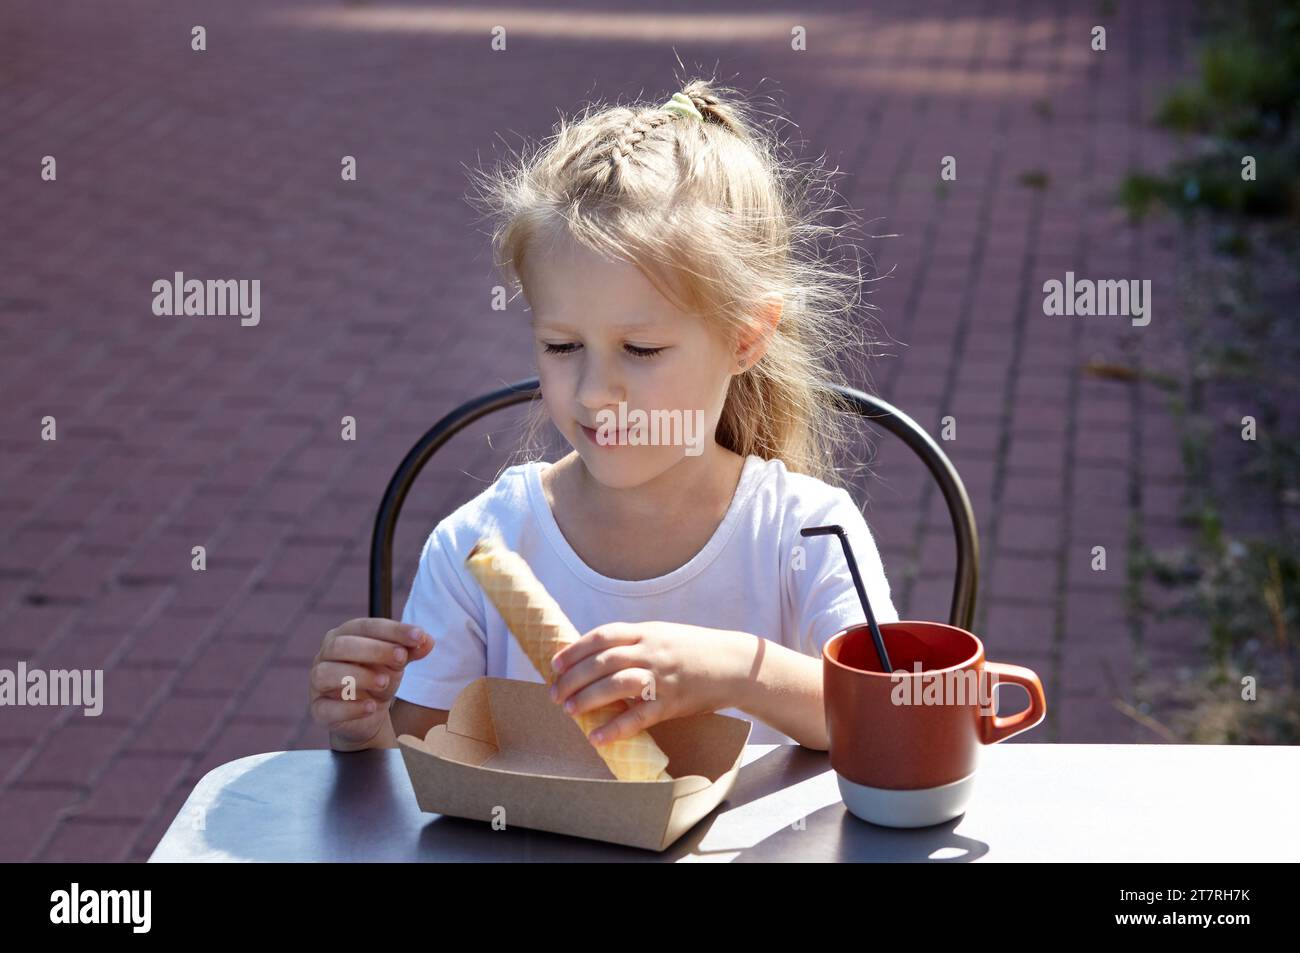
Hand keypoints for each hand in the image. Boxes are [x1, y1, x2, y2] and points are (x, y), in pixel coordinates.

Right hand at [309, 618, 434, 744]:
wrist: (369, 712)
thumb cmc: (380, 676)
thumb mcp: (398, 661)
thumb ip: (411, 649)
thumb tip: (427, 640)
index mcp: (345, 634)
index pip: (366, 626)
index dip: (393, 630)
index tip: (418, 636)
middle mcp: (326, 655)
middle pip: (341, 645)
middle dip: (374, 650)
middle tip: (401, 659)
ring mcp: (318, 683)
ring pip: (326, 673)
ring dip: (359, 676)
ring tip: (385, 682)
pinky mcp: (319, 709)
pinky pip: (327, 708)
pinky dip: (350, 708)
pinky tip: (371, 707)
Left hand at [548, 621, 744, 745]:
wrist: (734, 664)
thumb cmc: (695, 651)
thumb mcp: (663, 636)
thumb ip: (634, 643)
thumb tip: (597, 657)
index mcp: (647, 633)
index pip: (602, 636)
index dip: (575, 650)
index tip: (555, 664)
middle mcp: (651, 651)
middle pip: (602, 661)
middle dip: (573, 678)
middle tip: (554, 693)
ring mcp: (662, 676)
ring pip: (616, 685)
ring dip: (587, 698)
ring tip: (569, 710)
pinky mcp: (672, 702)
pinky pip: (638, 717)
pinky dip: (614, 728)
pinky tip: (597, 737)